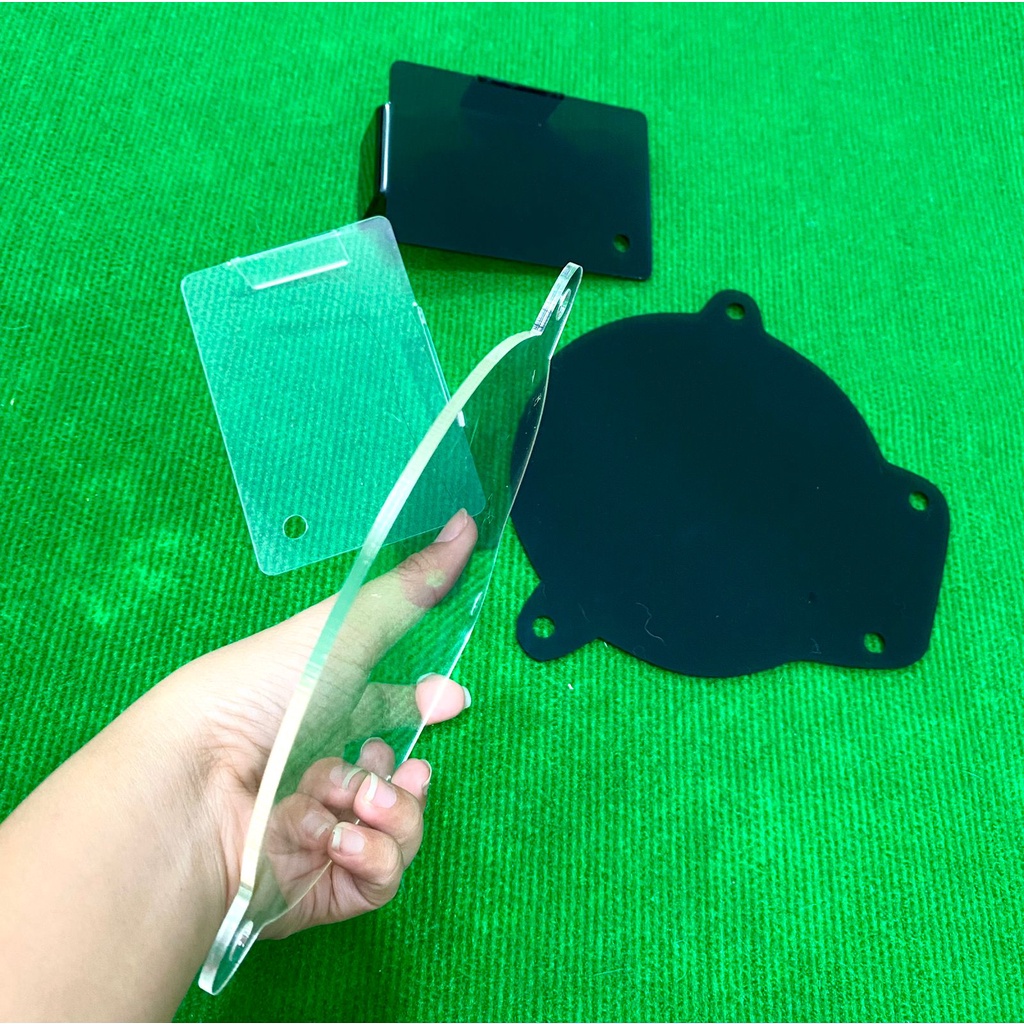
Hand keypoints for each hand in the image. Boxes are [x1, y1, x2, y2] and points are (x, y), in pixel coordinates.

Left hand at [166, 508, 478, 940]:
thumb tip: (467, 521)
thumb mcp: (345, 632)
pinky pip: (378, 878)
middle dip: (412, 774)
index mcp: (321, 711)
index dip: (425, 705)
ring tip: (356, 797)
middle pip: (397, 776)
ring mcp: (323, 831)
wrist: (200, 785)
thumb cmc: (269, 694)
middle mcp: (321, 770)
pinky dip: (372, 856)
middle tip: (406, 767)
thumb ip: (410, 588)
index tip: (457, 701)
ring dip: (392, 808)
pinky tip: (341, 837)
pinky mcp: (320, 886)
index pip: (383, 709)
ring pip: (398, 828)